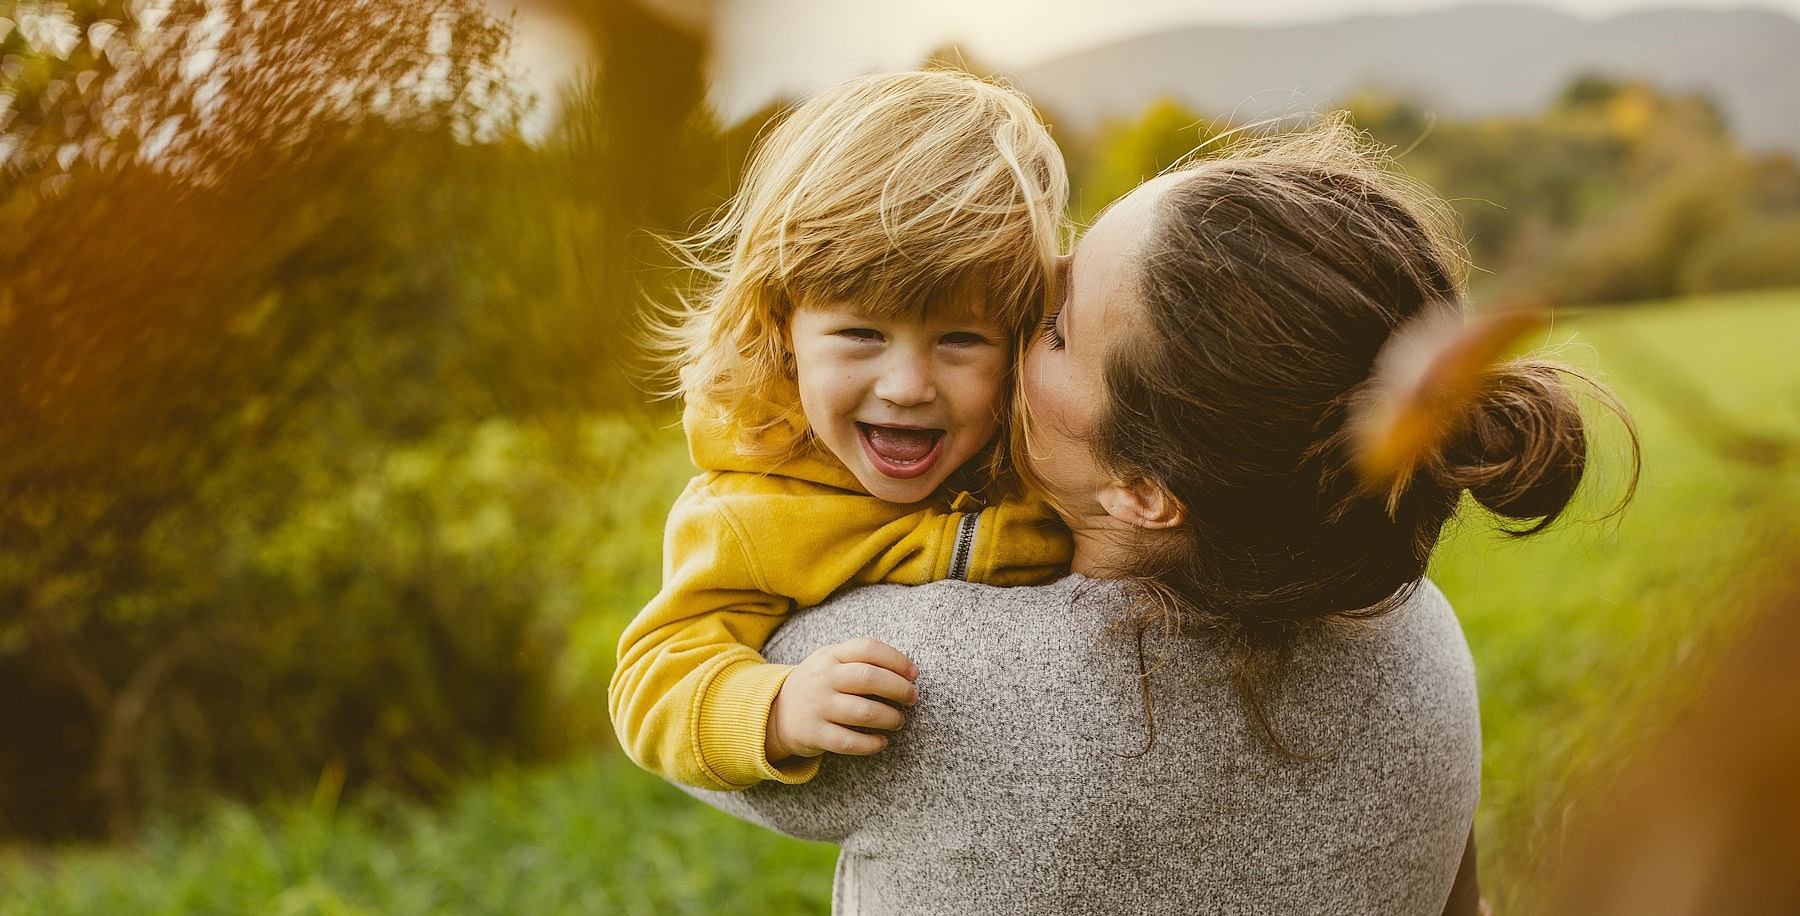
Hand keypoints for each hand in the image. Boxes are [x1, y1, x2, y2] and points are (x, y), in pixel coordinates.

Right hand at [765, 637, 919, 764]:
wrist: (775, 712)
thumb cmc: (818, 684)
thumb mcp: (831, 660)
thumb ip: (861, 659)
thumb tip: (906, 670)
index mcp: (831, 655)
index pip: (868, 648)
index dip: (897, 660)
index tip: (914, 673)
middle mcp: (824, 678)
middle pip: (869, 678)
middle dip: (899, 689)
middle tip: (913, 698)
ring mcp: (818, 706)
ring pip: (863, 712)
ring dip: (890, 718)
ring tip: (899, 721)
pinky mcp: (815, 734)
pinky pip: (849, 742)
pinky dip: (871, 744)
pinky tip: (882, 741)